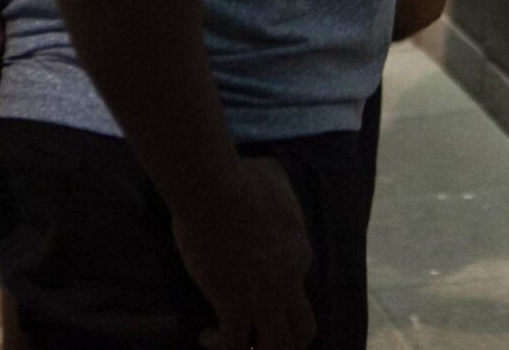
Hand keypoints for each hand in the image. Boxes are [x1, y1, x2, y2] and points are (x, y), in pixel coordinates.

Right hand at [175, 157, 314, 349]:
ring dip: (259, 349)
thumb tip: (266, 179)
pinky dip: (221, 346)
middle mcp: (288, 282)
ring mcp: (263, 297)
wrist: (217, 191)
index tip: (257, 286)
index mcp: (300, 252)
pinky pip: (235, 345)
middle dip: (287, 341)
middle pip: (302, 331)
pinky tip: (206, 335)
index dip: (281, 292)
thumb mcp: (274, 176)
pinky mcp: (233, 304)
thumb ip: (276, 188)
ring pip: (276, 346)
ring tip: (237, 344)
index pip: (301, 286)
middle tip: (261, 338)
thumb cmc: (241, 178)